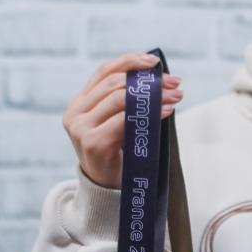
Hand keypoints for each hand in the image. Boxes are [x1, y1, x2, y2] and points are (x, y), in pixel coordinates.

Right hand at [62, 52, 183, 189]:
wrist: (108, 190)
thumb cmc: (119, 154)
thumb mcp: (120, 122)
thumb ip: (128, 101)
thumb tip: (159, 79)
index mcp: (80, 103)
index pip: (104, 72)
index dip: (129, 61)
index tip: (154, 62)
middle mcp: (76, 113)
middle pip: (114, 83)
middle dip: (148, 81)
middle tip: (174, 82)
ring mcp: (81, 128)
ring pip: (119, 99)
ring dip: (153, 95)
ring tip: (176, 96)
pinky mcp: (93, 142)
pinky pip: (125, 120)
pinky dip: (150, 113)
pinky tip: (167, 111)